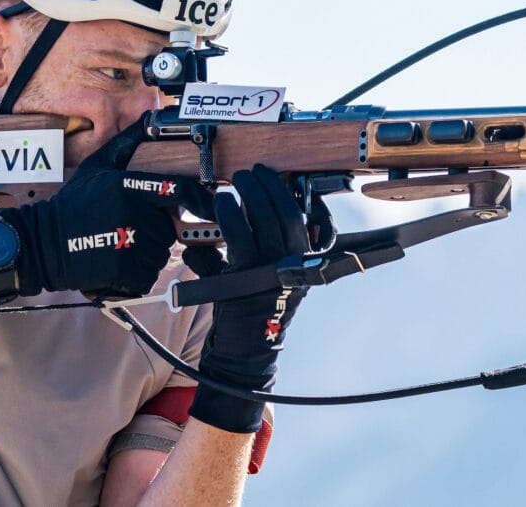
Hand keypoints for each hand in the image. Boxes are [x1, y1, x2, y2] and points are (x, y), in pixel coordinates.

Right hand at [0, 116, 213, 296]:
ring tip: (117, 246)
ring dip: (145, 256)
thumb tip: (150, 117)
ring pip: (159, 255)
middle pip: (168, 229)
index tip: (209, 207)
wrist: (43, 242)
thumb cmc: (73, 204)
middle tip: (125, 230)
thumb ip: (127, 142)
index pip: (178, 191)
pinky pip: (147, 277)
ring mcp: (127, 243)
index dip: (200, 200)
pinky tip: (114, 266)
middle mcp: (131, 213)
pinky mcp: (121, 270)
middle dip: (154, 232)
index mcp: (128, 186)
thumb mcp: (98, 165)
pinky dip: (136, 277)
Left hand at [183, 164, 309, 432]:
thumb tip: (251, 208)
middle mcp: (293, 268)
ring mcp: (270, 274)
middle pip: (285, 214)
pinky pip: (237, 239)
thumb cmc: (255, 309)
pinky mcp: (244, 281)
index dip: (288, 193)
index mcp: (304, 264)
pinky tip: (220, 205)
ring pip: (263, 222)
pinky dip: (227, 217)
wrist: (247, 352)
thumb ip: (269, 246)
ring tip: (231, 185)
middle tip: (249, 173)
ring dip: (245, 197)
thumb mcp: (272, 275)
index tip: (274, 176)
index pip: (305, 219)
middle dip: (266, 187)